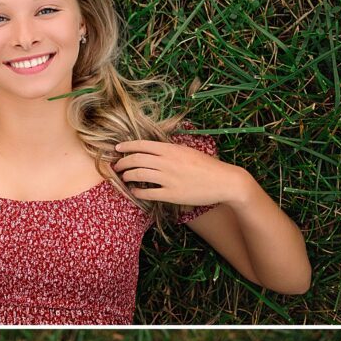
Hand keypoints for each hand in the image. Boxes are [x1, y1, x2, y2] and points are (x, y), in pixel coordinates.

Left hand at [112, 138, 245, 207]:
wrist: (224, 181)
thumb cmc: (207, 166)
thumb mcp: (188, 151)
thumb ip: (170, 150)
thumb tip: (153, 150)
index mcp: (171, 149)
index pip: (142, 145)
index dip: (126, 146)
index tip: (117, 149)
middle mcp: (167, 162)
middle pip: (136, 160)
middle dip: (122, 163)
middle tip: (117, 166)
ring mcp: (168, 178)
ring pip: (138, 175)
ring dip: (127, 176)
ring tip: (124, 177)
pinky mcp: (171, 194)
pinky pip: (147, 193)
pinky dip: (137, 192)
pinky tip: (134, 191)